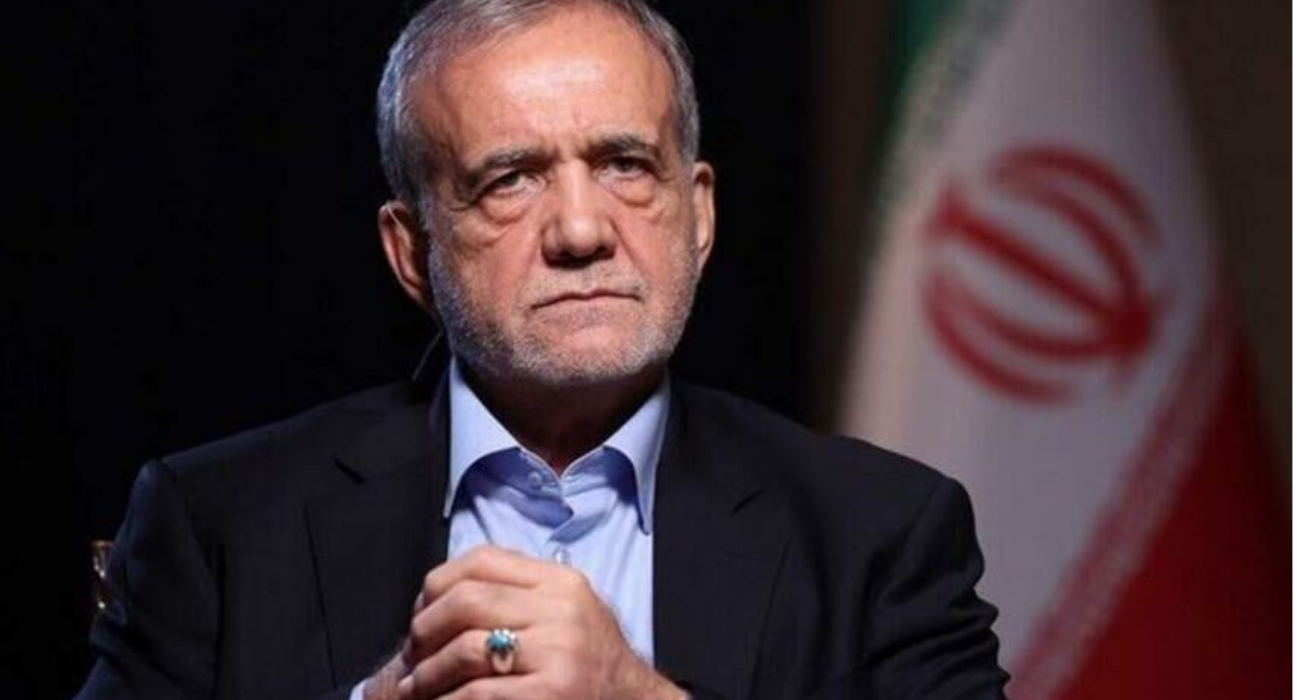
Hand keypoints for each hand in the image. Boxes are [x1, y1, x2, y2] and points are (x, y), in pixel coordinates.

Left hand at [373, 545, 684, 699]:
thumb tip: (438, 594)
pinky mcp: (550, 693)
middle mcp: (562, 610)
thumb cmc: (589, 663)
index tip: (421, 612)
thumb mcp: (566, 612)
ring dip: (428, 673)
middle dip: (425, 630)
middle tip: (412, 655)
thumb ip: (517, 592)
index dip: (437, 584)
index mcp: (560, 582)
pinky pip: (477, 692)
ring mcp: (558, 653)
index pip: (482, 560)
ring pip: (465, 649)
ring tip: (417, 687)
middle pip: (466, 601)